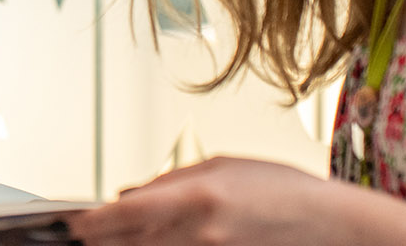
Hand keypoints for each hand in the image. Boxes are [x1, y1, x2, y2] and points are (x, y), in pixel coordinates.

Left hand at [66, 157, 340, 245]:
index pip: (122, 215)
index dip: (88, 221)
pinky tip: (145, 242)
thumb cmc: (283, 191)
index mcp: (196, 199)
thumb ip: (169, 181)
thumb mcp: (223, 167)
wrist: (336, 229)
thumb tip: (125, 194)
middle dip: (99, 237)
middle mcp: (199, 234)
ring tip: (102, 238)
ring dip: (124, 245)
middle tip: (75, 233)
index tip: (69, 222)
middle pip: (127, 242)